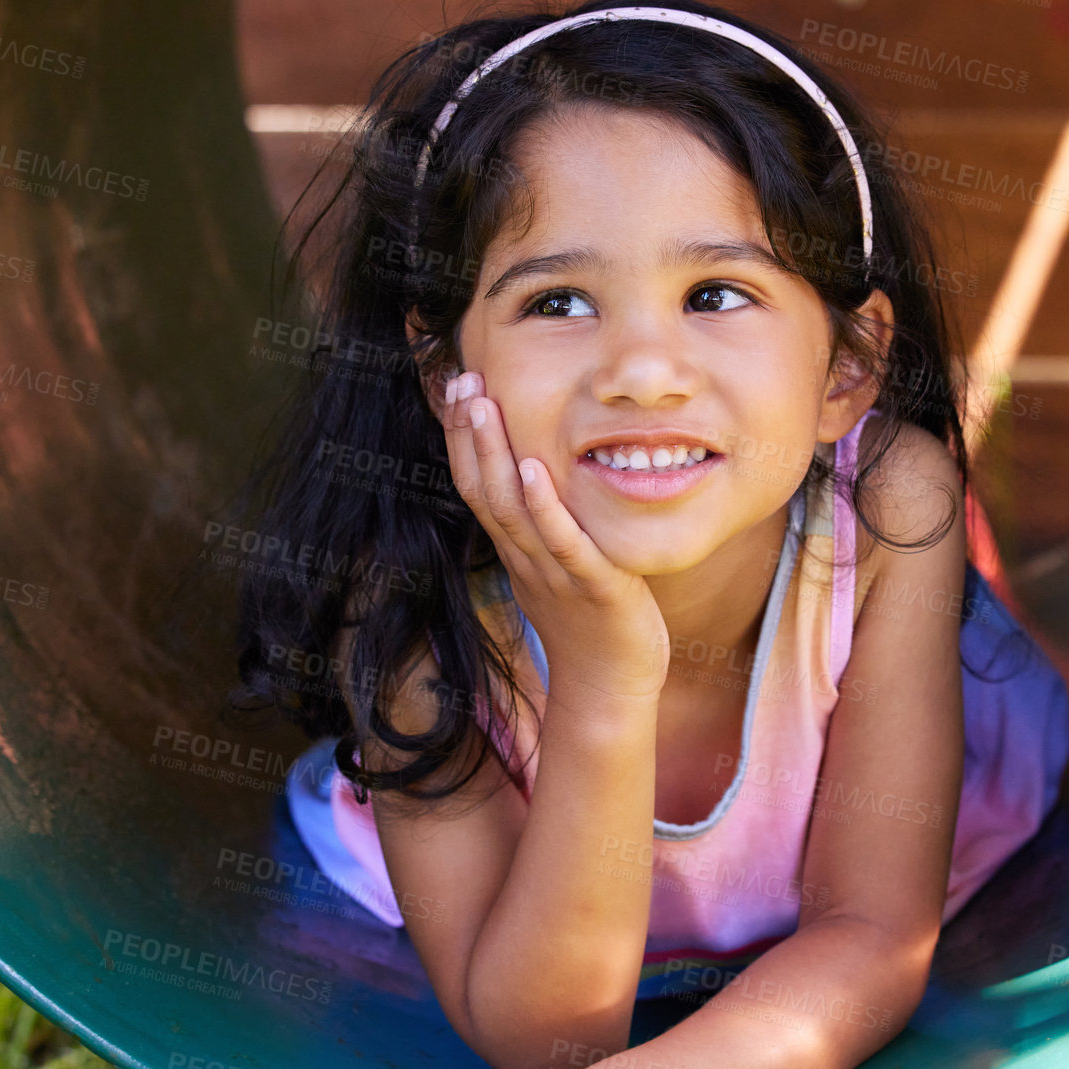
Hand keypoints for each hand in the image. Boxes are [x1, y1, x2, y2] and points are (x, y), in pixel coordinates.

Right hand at [441, 370, 669, 702]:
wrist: (610, 690)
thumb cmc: (592, 627)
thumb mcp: (558, 570)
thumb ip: (545, 530)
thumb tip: (536, 486)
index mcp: (518, 552)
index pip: (478, 487)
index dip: (463, 438)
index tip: (459, 388)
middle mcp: (526, 559)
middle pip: (483, 489)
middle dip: (469, 432)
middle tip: (460, 379)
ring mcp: (554, 573)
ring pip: (512, 509)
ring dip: (493, 453)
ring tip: (482, 404)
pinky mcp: (593, 587)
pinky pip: (563, 543)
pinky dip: (545, 506)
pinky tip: (534, 469)